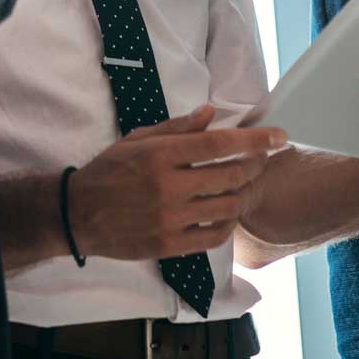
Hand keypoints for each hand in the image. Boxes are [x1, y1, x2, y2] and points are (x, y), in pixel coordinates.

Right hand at [70, 105, 286, 259]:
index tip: (279, 136)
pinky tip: (228, 212)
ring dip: (244, 194)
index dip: (255, 140)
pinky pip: (213, 237)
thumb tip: (211, 113)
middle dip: (255, 165)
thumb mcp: (138, 139)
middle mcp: (169, 187)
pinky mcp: (169, 245)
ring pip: (227, 207)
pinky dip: (228, 223)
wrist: (79, 214)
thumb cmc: (110, 170)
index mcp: (161, 155)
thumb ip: (177, 128)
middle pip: (230, 175)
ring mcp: (170, 219)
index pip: (219, 144)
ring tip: (246, 185)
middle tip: (261, 159)